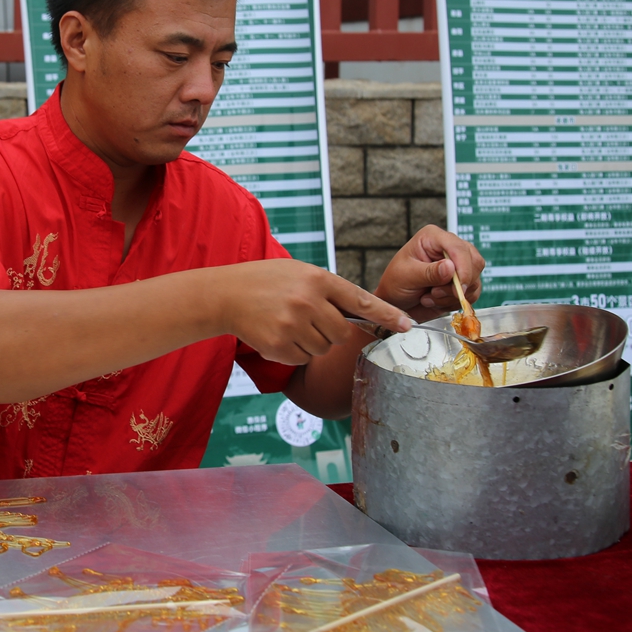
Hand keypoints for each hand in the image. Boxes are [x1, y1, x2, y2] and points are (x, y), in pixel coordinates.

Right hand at [217, 259, 413, 365]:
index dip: (386, 315)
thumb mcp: (300, 272)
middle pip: (342, 333)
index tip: (406, 326)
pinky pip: (303, 359)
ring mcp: (293, 325)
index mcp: (317, 279)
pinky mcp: (279, 345)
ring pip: (323, 348)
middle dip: (332, 331)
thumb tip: (361, 314)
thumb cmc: (266, 281)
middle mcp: (308, 301)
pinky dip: (295, 352)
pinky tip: (279, 335)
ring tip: (289, 324)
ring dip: (312, 342)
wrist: (225, 294)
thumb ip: (328, 290)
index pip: (360, 300)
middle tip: (311, 320)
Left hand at [374, 225, 485, 321]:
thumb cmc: (395, 283)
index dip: (463, 268)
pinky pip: (472, 293)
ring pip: (474, 281)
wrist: (395, 301)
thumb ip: (429, 272)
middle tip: (435, 293)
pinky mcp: (461, 281)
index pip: (458, 248)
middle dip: (457, 285)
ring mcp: (457, 265)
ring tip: (430, 297)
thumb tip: (450, 267)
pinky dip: (455, 302)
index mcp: (433, 238)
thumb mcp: (407, 276)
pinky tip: (437, 301)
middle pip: (474, 263)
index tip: (459, 287)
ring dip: (452, 296)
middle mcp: (448, 248)